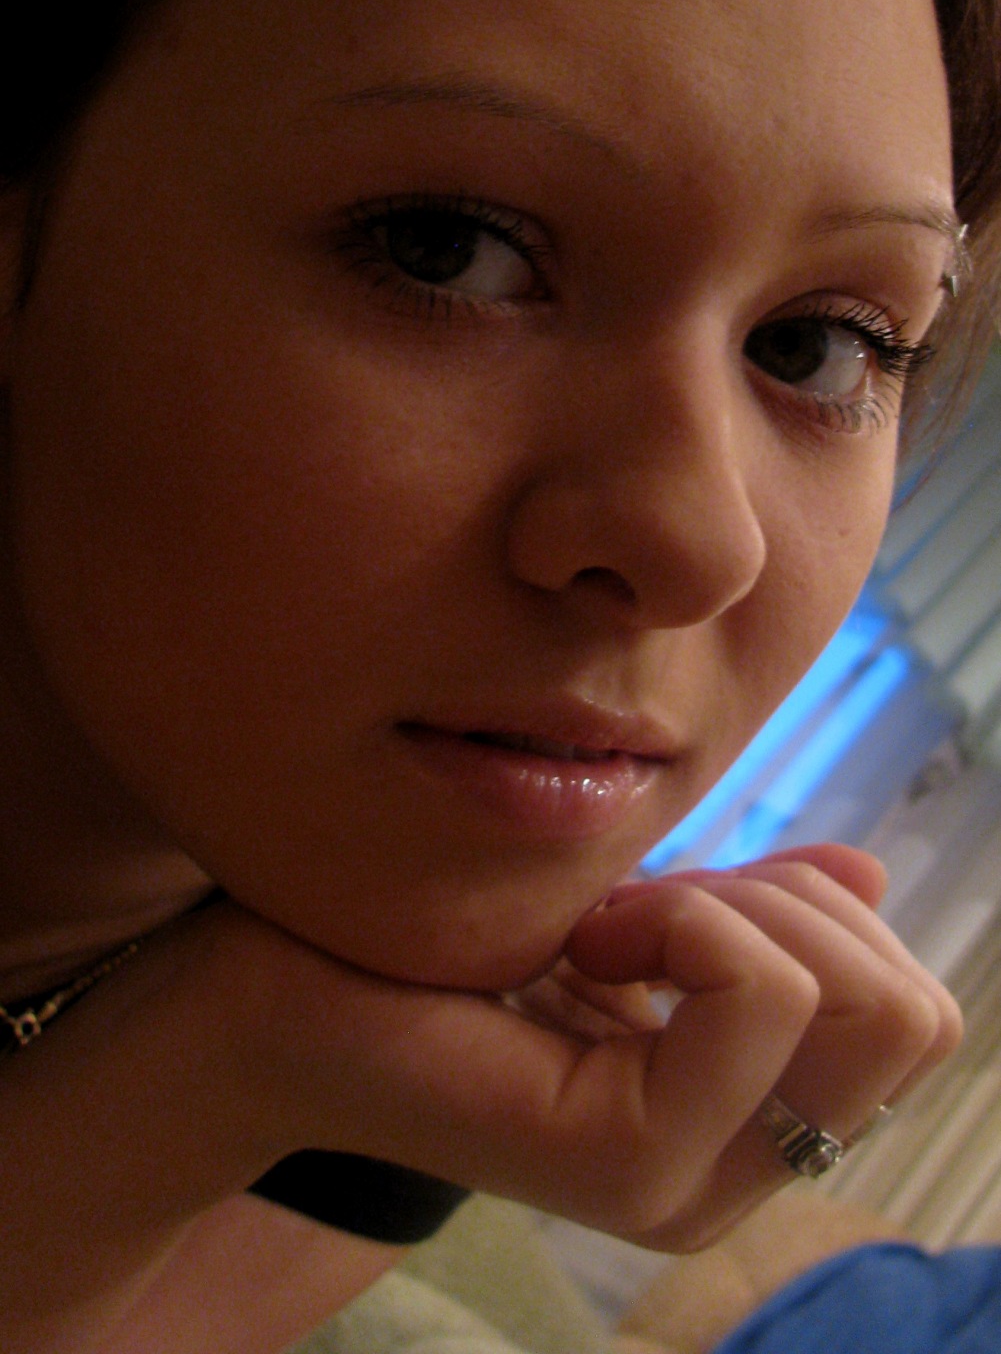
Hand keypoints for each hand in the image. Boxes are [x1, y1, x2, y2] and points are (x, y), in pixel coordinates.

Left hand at [234, 843, 959, 1253]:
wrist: (278, 981)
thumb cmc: (439, 931)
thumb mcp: (635, 903)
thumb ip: (752, 907)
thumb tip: (869, 875)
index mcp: (740, 1116)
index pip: (914, 1017)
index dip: (817, 910)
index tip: (676, 894)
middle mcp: (731, 1175)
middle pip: (912, 1018)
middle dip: (796, 905)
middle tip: (644, 908)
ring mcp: (684, 1186)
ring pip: (849, 1001)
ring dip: (730, 903)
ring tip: (598, 930)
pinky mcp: (626, 1168)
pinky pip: (756, 992)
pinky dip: (683, 914)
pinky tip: (574, 943)